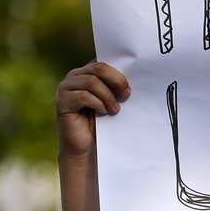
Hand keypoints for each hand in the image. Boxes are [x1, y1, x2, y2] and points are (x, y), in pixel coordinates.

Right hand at [55, 61, 128, 210]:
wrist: (87, 149)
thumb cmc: (104, 125)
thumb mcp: (115, 103)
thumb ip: (120, 89)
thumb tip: (147, 77)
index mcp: (89, 72)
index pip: (105, 61)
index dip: (120, 71)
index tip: (133, 85)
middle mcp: (76, 76)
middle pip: (99, 67)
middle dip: (117, 80)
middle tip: (128, 95)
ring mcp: (66, 88)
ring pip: (91, 80)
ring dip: (107, 95)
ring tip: (116, 109)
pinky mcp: (63, 102)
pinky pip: (82, 95)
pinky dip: (97, 102)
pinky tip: (106, 112)